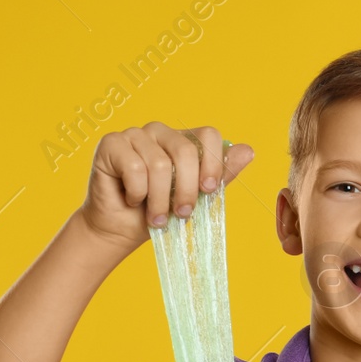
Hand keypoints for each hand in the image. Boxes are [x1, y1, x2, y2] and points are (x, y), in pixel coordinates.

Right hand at [79, 121, 253, 253]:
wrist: (121, 229)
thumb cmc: (159, 212)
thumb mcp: (196, 198)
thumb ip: (220, 174)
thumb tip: (249, 150)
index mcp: (183, 140)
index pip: (209, 134)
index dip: (213, 164)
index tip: (209, 191)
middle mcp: (160, 132)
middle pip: (186, 151)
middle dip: (187, 190)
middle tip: (182, 214)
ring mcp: (135, 134)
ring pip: (159, 164)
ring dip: (160, 200)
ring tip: (156, 216)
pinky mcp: (112, 143)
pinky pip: (135, 168)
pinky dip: (137, 193)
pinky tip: (133, 200)